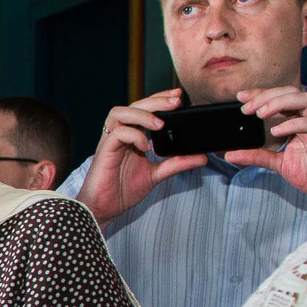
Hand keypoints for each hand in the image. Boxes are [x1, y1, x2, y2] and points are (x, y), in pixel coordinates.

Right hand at [77, 89, 207, 223]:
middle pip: (134, 106)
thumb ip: (177, 163)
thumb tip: (202, 157)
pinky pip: (116, 134)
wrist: (104, 210)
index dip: (159, 99)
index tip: (179, 97)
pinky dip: (134, 135)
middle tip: (176, 101)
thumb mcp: (156, 174)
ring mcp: (110, 142)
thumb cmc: (123, 192)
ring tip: (160, 124)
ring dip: (142, 114)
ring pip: (120, 113)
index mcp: (131, 137)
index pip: (144, 109)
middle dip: (156, 101)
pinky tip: (145, 146)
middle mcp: (119, 135)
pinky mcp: (104, 152)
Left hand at [227, 85, 306, 205]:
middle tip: (246, 108)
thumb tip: (230, 154)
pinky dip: (293, 124)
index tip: (241, 96)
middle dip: (267, 96)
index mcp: (299, 120)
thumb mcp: (277, 163)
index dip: (262, 94)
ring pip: (306, 99)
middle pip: (292, 92)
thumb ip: (255, 156)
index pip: (281, 98)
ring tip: (260, 114)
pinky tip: (277, 131)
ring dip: (280, 103)